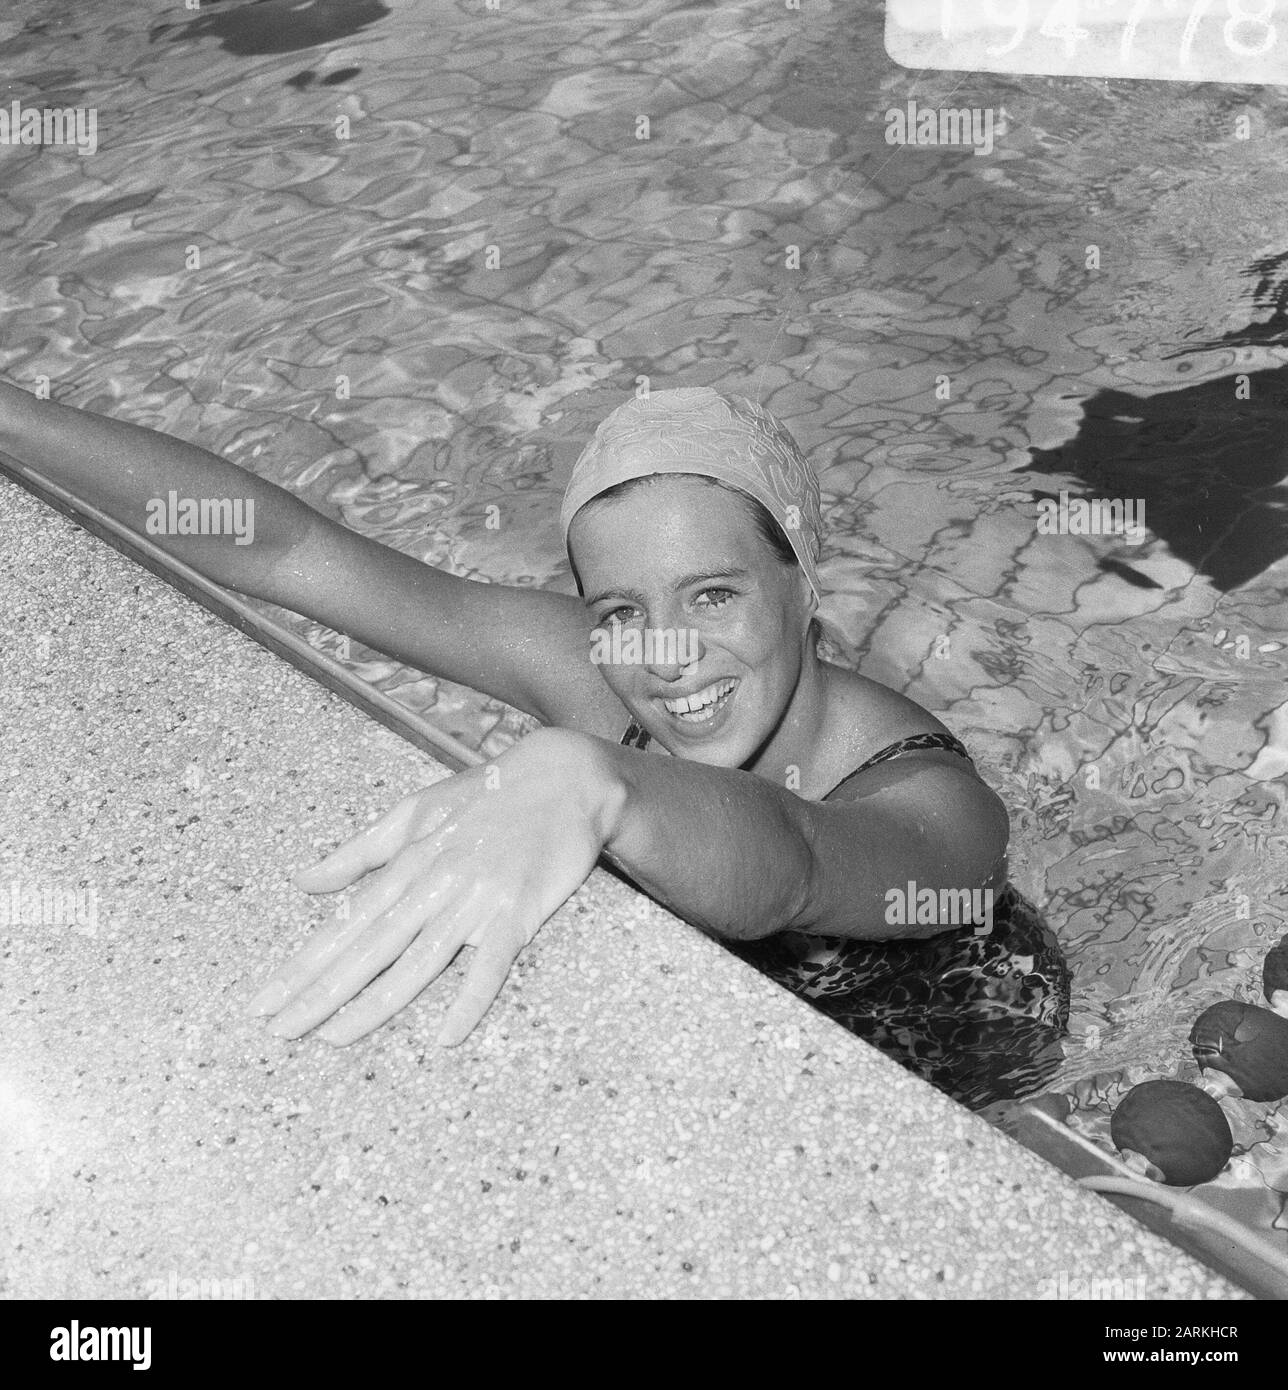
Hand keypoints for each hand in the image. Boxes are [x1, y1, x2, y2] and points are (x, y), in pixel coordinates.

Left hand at [246, 729, 620, 1046]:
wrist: (565, 777)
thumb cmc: (488, 795)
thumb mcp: (417, 811)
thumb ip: (361, 851)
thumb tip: (304, 881)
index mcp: (408, 861)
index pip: (345, 922)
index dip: (303, 964)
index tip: (264, 1000)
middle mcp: (435, 884)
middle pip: (369, 946)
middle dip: (320, 991)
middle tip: (278, 1031)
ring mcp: (476, 900)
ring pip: (418, 961)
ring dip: (375, 1003)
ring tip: (333, 1038)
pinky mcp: (519, 913)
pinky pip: (492, 965)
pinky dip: (470, 1000)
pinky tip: (447, 1037)